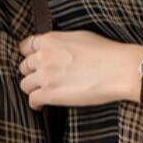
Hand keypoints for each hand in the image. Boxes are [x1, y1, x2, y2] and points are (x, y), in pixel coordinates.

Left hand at [17, 30, 142, 109]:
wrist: (118, 69)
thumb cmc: (107, 53)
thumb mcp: (81, 36)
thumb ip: (62, 42)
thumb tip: (57, 48)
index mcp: (51, 40)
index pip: (26, 46)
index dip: (29, 55)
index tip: (33, 61)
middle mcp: (43, 56)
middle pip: (24, 66)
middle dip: (32, 72)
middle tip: (41, 78)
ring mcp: (45, 76)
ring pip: (25, 84)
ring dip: (33, 88)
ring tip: (42, 92)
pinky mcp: (50, 94)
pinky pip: (32, 100)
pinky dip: (35, 104)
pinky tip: (41, 105)